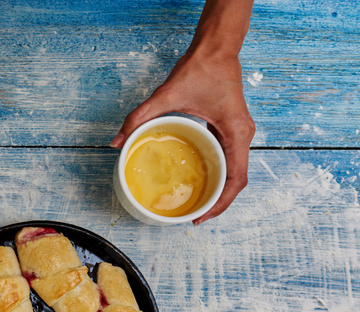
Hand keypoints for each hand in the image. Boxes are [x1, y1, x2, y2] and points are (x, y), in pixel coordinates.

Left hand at [112, 51, 254, 224]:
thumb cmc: (201, 68)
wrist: (217, 47)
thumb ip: (139, 117)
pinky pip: (230, 159)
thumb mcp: (166, 94)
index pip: (237, 179)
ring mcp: (240, 133)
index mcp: (236, 132)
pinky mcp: (233, 129)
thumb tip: (116, 141)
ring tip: (199, 205)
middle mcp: (243, 135)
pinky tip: (201, 181)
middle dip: (219, 202)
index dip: (221, 203)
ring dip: (220, 190)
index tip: (202, 217)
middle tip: (195, 216)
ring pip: (235, 172)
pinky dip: (219, 174)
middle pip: (237, 181)